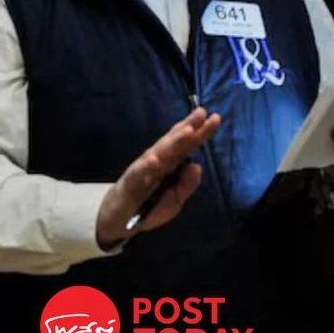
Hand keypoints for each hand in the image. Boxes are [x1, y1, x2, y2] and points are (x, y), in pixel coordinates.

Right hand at [95, 108, 221, 249]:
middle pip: (175, 142)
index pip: (187, 145)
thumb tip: (198, 166)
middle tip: (201, 113)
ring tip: (188, 131)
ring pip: (160, 152)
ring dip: (173, 141)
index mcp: (171, 164)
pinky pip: (139, 173)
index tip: (214, 118)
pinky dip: (146, 166)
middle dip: (188, 127)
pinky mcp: (130, 182)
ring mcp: (144, 169)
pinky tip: (155, 160)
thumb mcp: (174, 200)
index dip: (200, 132)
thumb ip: (186, 186)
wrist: (119, 219)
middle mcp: (158, 161)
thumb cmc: (148, 205)